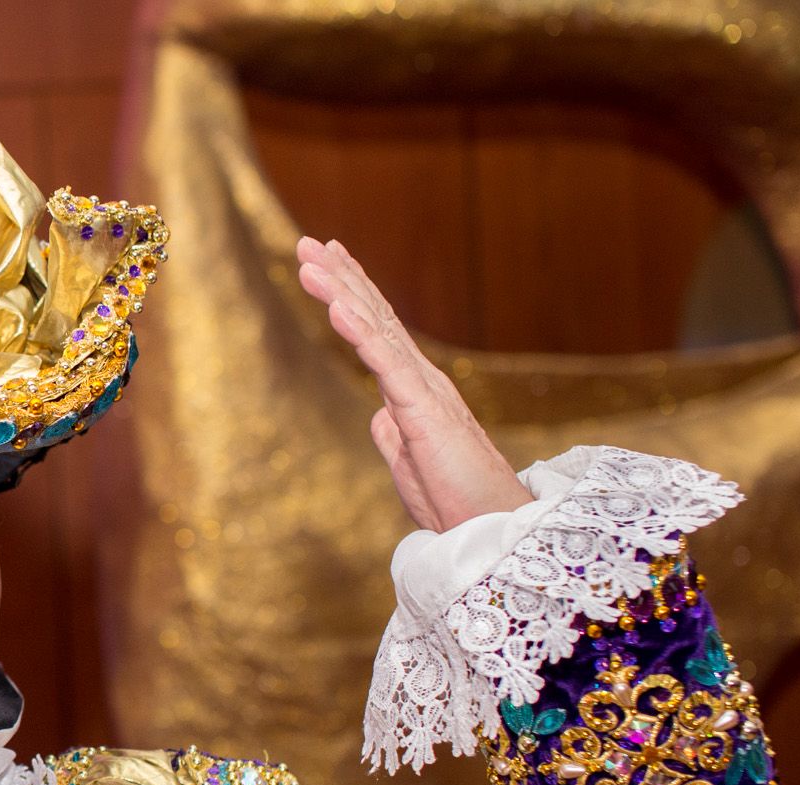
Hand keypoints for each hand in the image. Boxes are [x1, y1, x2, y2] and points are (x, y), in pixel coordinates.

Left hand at [296, 238, 533, 531]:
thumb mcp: (409, 463)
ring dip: (341, 292)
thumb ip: (393, 435)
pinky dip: (361, 332)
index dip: (353, 294)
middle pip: (376, 317)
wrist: (490, 528)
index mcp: (415, 392)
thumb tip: (377, 417)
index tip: (328, 263)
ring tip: (310, 260)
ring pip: (377, 329)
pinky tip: (337, 305)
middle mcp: (422, 380)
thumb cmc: (456, 501)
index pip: (380, 333)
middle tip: (308, 242)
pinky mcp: (425, 410)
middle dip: (341, 278)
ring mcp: (425, 391)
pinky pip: (387, 363)